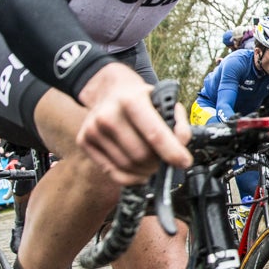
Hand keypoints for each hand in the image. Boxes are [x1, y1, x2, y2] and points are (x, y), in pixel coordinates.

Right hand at [77, 63, 191, 184]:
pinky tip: (141, 172)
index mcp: (130, 100)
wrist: (109, 90)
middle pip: (141, 155)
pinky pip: (113, 173)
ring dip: (147, 170)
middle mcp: (108, 115)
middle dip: (160, 161)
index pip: (154, 134)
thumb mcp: (162, 99)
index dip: (172, 152)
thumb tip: (181, 144)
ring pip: (128, 166)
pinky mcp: (84, 142)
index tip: (185, 162)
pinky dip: (132, 178)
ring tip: (154, 162)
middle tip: (168, 159)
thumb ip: (176, 120)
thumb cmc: (140, 97)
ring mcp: (93, 129)